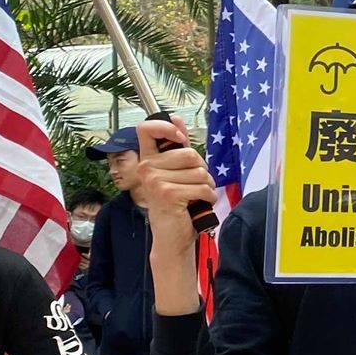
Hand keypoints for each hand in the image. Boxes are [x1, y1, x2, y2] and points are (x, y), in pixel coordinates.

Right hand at [135, 118, 213, 317]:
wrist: (172, 237)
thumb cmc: (177, 204)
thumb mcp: (177, 173)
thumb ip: (177, 147)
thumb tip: (176, 117)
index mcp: (147, 160)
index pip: (146, 129)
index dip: (166, 127)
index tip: (181, 138)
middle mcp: (147, 168)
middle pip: (189, 153)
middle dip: (201, 169)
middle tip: (194, 184)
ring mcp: (155, 181)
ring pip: (199, 171)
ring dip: (206, 185)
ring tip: (196, 196)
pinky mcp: (168, 194)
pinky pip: (202, 187)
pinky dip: (208, 197)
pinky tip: (199, 205)